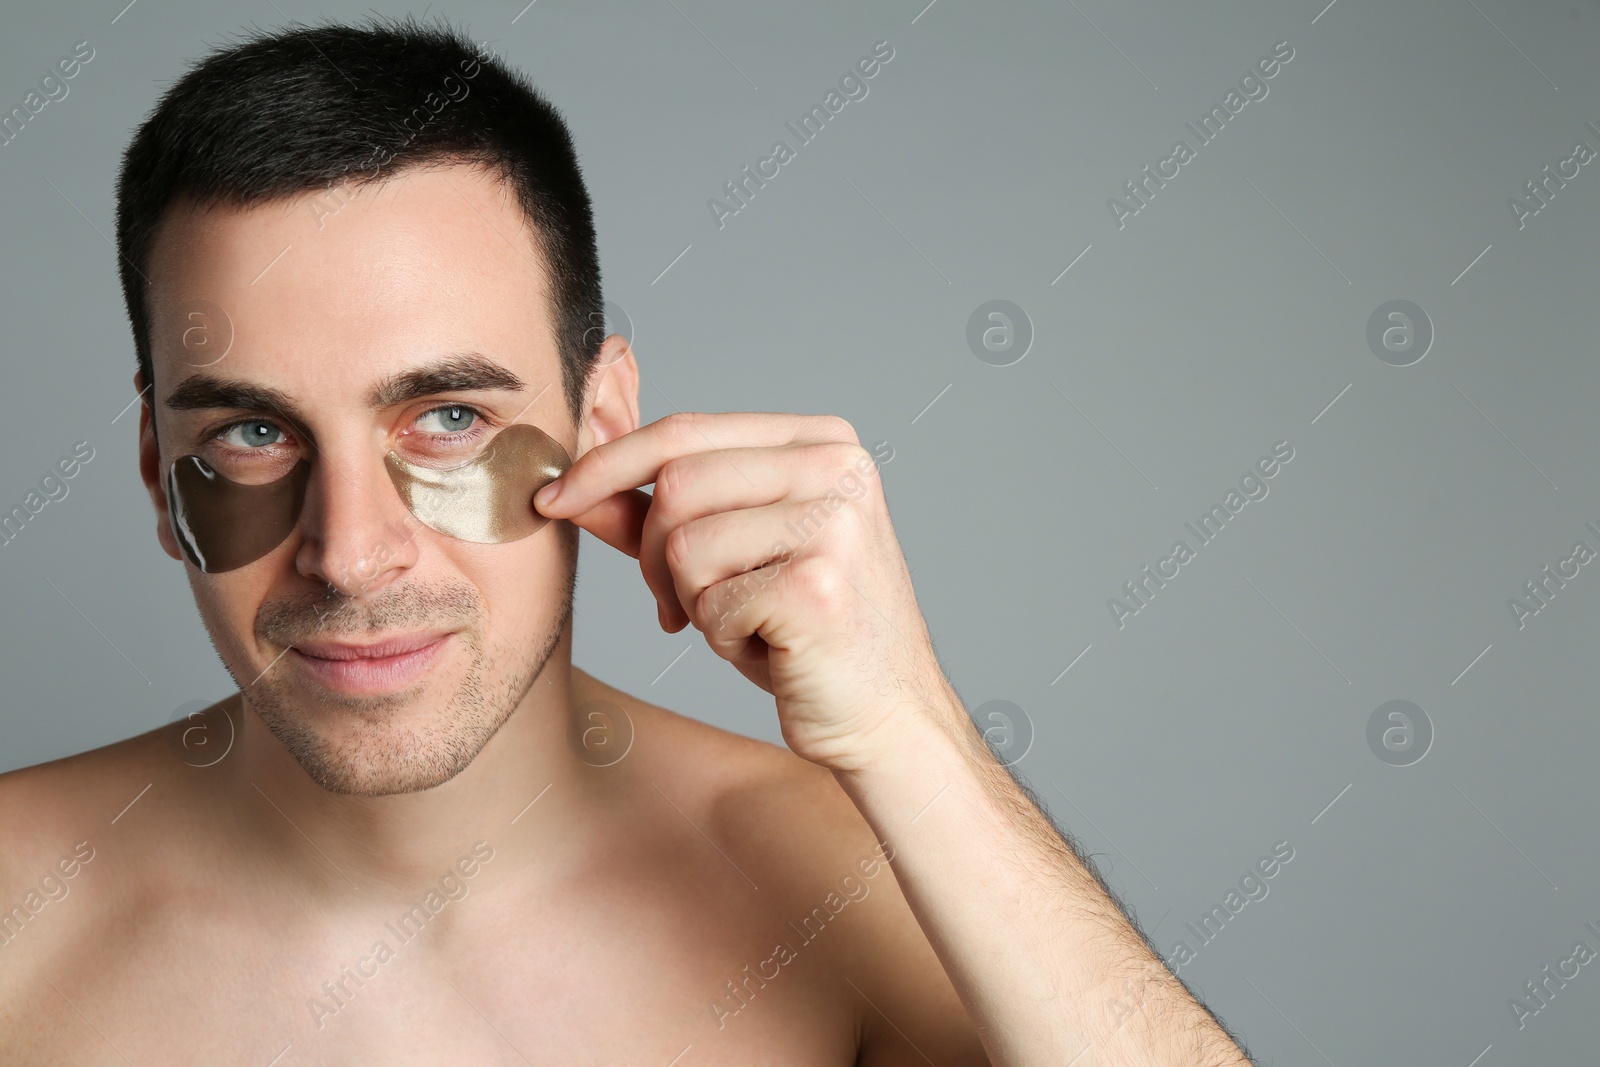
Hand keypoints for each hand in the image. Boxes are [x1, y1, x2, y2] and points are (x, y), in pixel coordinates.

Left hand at [532, 412, 950, 770]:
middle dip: (655, 556)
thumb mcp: (729, 557)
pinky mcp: (819, 586)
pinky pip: (710, 605)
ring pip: (684, 545)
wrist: (888, 716)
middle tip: (683, 607)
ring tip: (745, 625)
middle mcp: (837, 467)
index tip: (553, 497)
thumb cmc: (805, 634)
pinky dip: (722, 640)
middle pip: (676, 484)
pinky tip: (771, 650)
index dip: (607, 464)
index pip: (686, 429)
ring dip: (692, 602)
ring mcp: (835, 523)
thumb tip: (570, 485)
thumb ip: (655, 514)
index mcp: (822, 441)